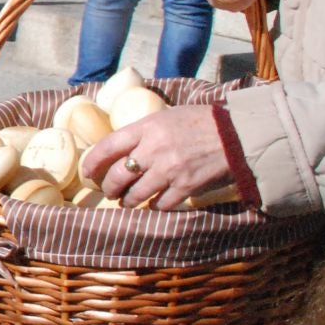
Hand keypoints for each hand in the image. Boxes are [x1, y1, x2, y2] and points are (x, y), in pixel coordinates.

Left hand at [81, 104, 233, 209]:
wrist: (236, 134)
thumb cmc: (199, 122)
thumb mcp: (165, 117)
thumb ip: (142, 132)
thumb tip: (120, 148)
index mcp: (146, 127)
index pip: (107, 147)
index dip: (92, 163)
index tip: (88, 172)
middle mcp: (154, 149)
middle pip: (117, 176)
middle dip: (109, 187)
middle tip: (109, 191)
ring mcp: (169, 170)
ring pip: (135, 195)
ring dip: (128, 201)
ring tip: (127, 201)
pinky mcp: (186, 186)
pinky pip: (161, 204)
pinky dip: (155, 206)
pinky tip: (154, 204)